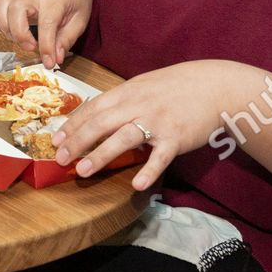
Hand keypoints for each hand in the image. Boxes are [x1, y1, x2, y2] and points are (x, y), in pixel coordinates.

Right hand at [0, 0, 92, 68]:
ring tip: (17, 38)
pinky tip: (3, 29)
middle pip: (16, 9)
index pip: (47, 22)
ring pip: (0, 5)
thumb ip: (66, 39)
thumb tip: (55, 58)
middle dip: (20, 34)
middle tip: (30, 47)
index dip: (46, 46)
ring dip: (5, 27)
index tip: (48, 62)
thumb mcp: (80, 20)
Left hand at [52, 60, 257, 188]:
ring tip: (83, 171)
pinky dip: (149, 170)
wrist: (216, 86)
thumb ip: (123, 100)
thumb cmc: (177, 87)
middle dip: (78, 141)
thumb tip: (97, 114)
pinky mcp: (177, 138)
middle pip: (101, 123)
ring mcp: (158, 121)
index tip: (56, 139)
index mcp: (128, 91)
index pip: (93, 108)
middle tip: (60, 158)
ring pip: (124, 138)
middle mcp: (139, 105)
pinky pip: (160, 157)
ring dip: (101, 155)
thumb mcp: (145, 86)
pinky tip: (137, 185)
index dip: (73, 124)